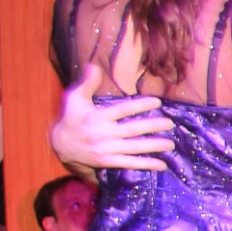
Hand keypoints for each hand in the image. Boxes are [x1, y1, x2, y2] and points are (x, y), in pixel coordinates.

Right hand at [52, 63, 171, 172]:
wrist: (60, 145)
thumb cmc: (72, 118)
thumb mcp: (75, 99)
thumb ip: (87, 83)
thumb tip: (94, 65)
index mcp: (97, 117)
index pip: (122, 110)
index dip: (140, 105)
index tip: (158, 101)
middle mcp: (102, 134)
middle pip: (132, 130)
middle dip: (152, 126)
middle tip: (169, 123)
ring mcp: (106, 149)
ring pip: (133, 148)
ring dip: (153, 146)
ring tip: (170, 144)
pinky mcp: (108, 162)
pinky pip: (129, 163)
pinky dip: (146, 164)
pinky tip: (162, 165)